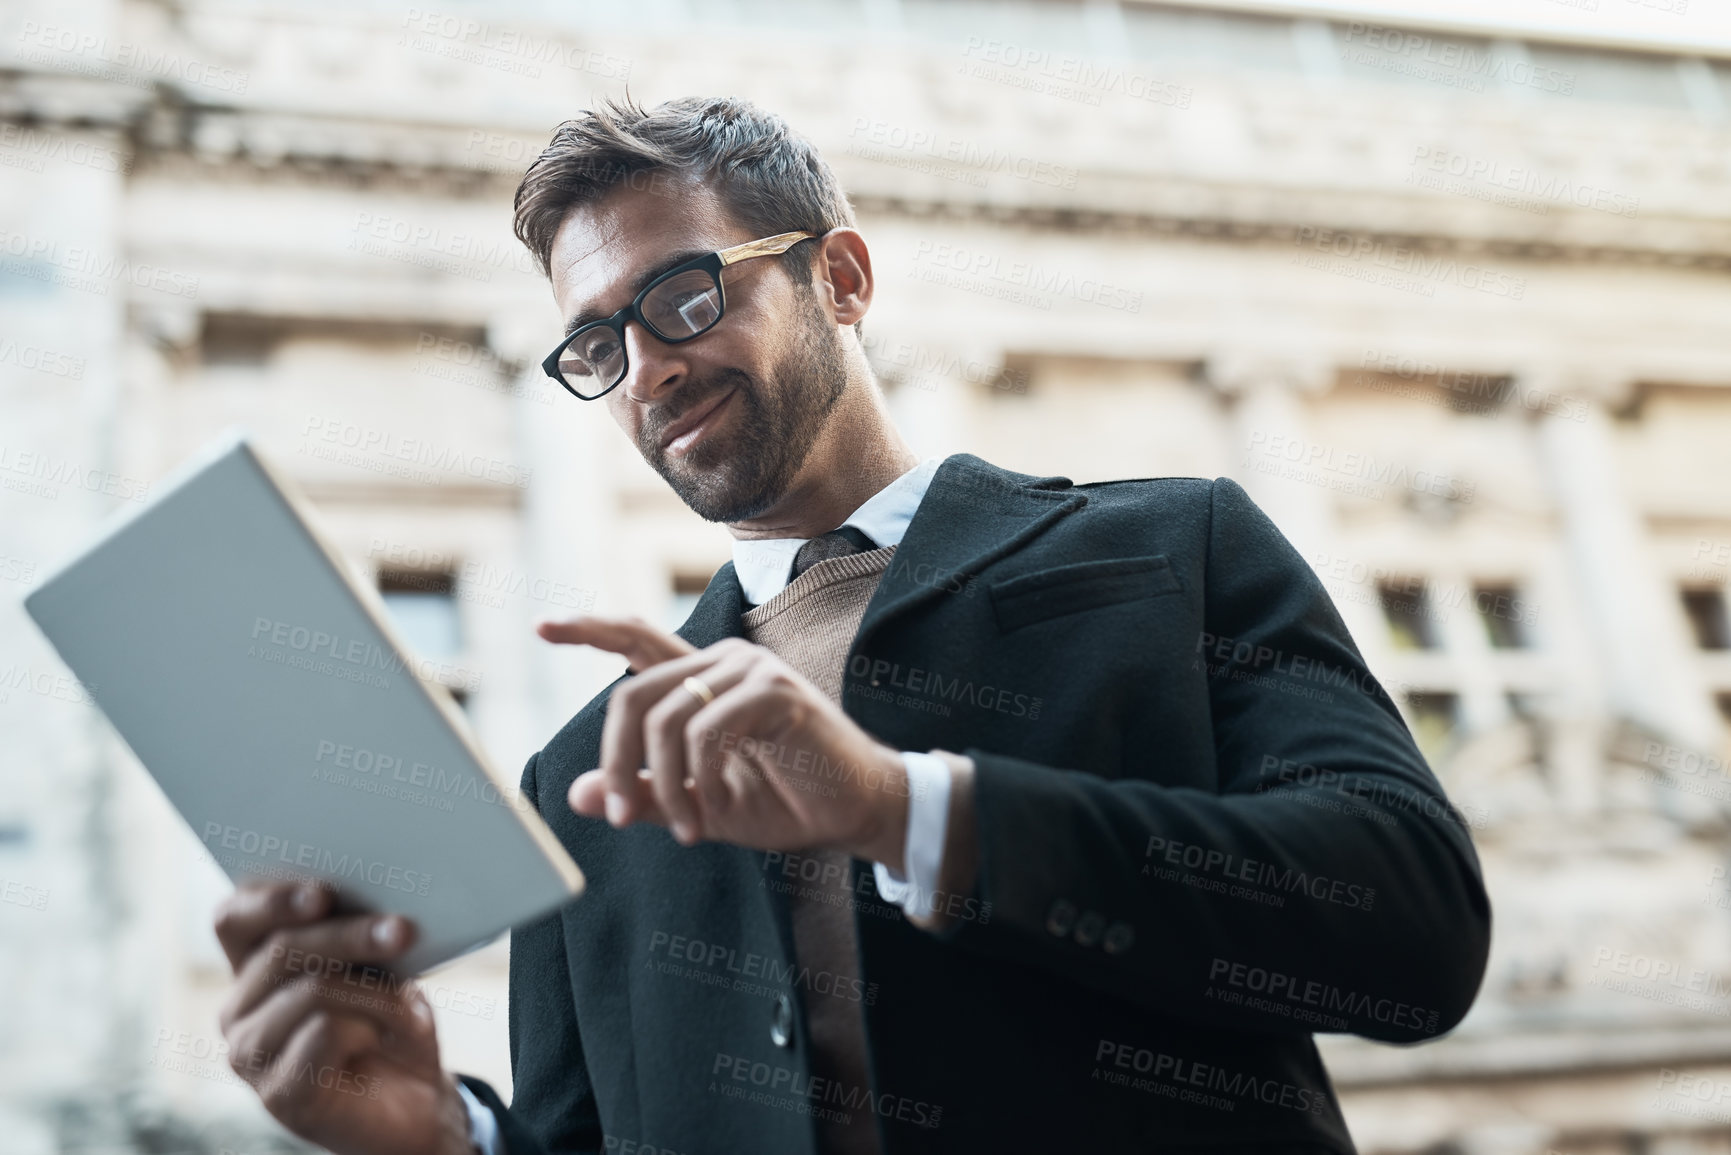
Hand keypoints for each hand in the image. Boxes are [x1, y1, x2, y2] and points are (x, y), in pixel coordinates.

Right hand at [213, 881, 473, 1154]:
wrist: (416, 1102)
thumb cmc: (393, 1024)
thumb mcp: (381, 968)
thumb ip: (359, 936)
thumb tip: (376, 905)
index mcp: (254, 969)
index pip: (234, 918)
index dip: (272, 898)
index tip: (323, 892)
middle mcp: (239, 1010)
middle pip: (283, 947)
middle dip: (351, 934)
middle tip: (403, 930)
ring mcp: (251, 1055)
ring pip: (311, 989)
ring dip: (376, 993)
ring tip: (410, 1008)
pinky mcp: (276, 1094)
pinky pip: (326, 1032)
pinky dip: (372, 1025)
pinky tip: (389, 1037)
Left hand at [537, 615, 909, 863]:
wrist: (857, 811)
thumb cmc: (786, 802)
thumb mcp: (702, 806)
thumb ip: (645, 796)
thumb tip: (579, 795)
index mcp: (703, 680)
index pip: (636, 639)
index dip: (588, 629)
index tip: (541, 626)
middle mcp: (723, 662)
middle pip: (632, 695)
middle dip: (616, 762)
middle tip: (622, 817)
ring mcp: (751, 671)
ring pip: (666, 717)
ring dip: (663, 784)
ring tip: (688, 827)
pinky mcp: (777, 692)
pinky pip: (708, 730)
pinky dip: (703, 780)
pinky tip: (719, 811)